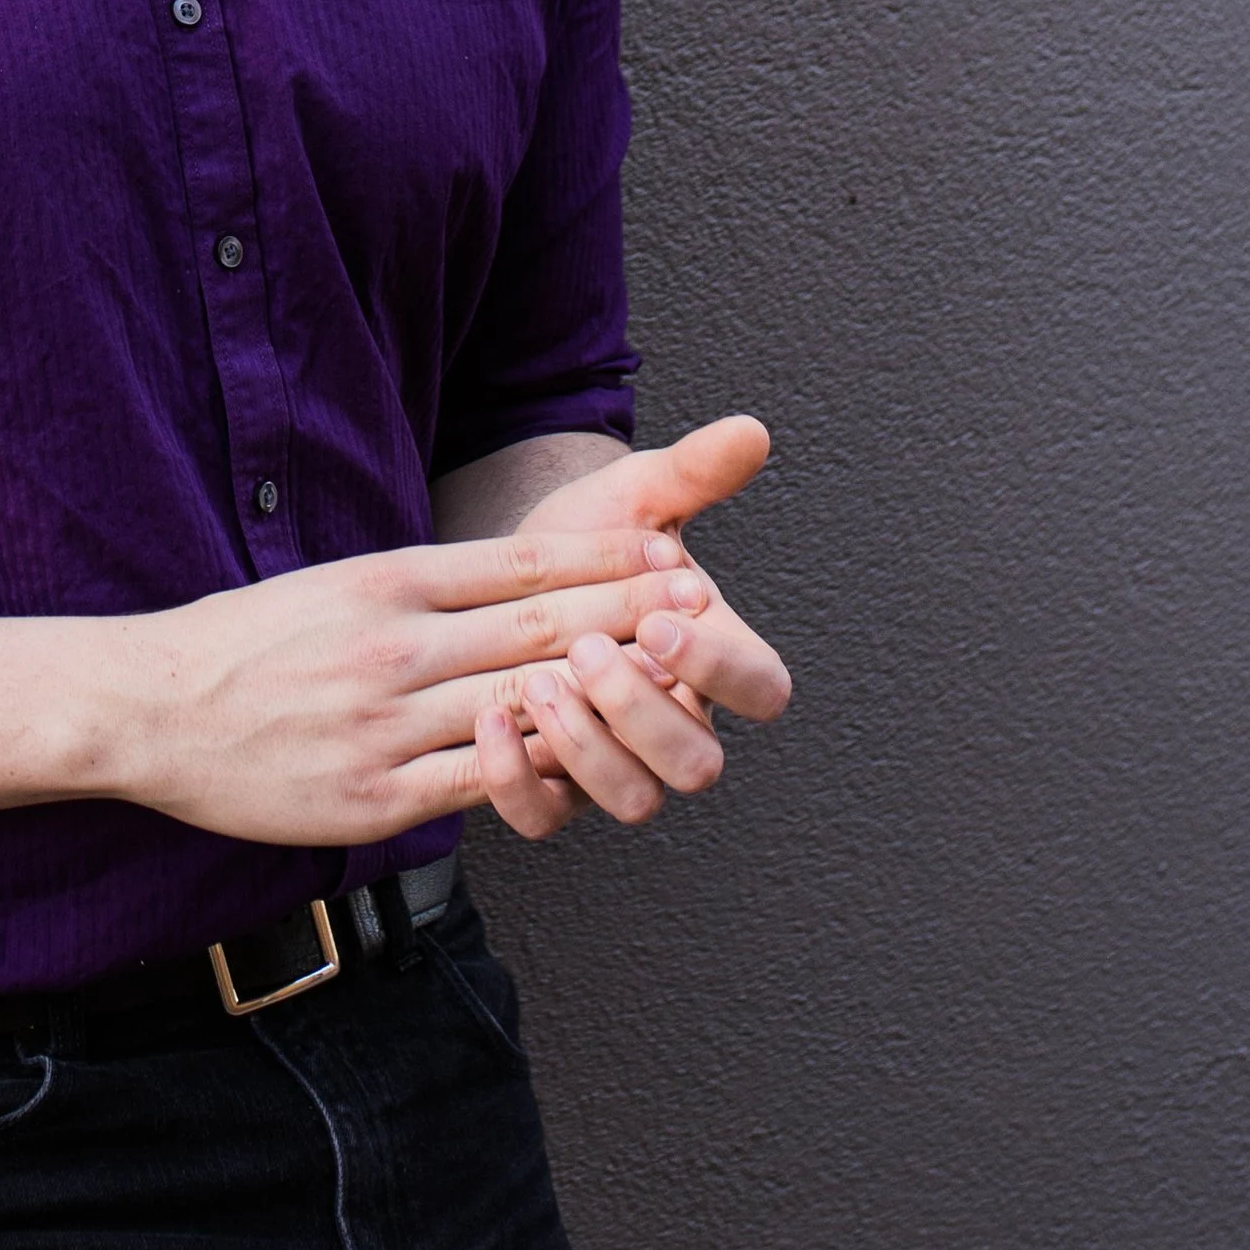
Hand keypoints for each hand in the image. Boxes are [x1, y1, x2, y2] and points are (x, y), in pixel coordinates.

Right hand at [108, 527, 722, 849]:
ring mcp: (386, 724)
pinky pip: (478, 782)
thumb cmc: (252, 641)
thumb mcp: (340, 582)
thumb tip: (518, 580)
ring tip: (671, 683)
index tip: (669, 547)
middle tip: (701, 602)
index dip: (602, 559)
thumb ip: (426, 585)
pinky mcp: (376, 796)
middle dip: (627, 615)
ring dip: (602, 693)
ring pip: (519, 705)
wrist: (154, 707)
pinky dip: (539, 770)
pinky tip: (591, 763)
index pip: (517, 565)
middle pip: (535, 628)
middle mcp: (395, 646)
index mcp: (386, 582)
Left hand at [471, 416, 792, 839]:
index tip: (662, 616)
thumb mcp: (635, 498)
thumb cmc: (584, 541)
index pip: (762, 690)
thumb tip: (750, 431)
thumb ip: (693, 472)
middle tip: (587, 650)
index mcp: (715, 659)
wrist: (506, 574)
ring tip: (535, 681)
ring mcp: (617, 762)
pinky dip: (520, 785)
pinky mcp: (554, 786)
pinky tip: (488, 724)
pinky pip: (548, 819)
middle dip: (643, 712)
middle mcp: (675, 723)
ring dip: (586, 749)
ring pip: (633, 800)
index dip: (721, 666)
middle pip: (697, 763)